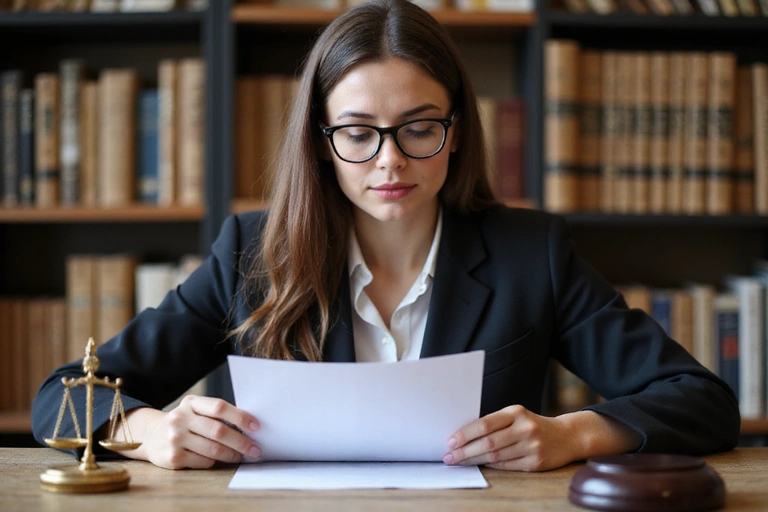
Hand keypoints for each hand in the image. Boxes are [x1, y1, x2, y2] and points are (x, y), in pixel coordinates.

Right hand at [117, 395, 261, 469]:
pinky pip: (203, 461)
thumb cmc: (184, 422)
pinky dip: (216, 462)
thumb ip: (216, 414)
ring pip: (213, 449)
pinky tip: (220, 460)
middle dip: (241, 442)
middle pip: (219, 431)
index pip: (219, 407)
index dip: (240, 417)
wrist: (151, 435)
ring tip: (242, 456)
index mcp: (191, 403)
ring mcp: (175, 438)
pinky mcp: (173, 458)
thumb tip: (248, 425)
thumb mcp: (195, 409)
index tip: (256, 426)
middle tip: (255, 449)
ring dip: (232, 454)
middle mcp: (181, 419)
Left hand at [443, 405, 573, 471]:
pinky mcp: (535, 462)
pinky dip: (490, 465)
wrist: (566, 436)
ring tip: (459, 461)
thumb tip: (464, 435)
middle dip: (465, 450)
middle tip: (450, 456)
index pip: (485, 424)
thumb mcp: (517, 416)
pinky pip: (506, 465)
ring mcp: (532, 446)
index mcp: (517, 412)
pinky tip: (479, 464)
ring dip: (474, 460)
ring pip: (495, 456)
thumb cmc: (533, 424)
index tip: (451, 441)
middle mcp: (525, 428)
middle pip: (488, 442)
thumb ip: (495, 423)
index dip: (466, 434)